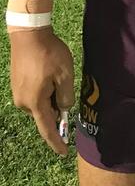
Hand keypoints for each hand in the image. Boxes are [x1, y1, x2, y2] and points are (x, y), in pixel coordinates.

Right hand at [10, 28, 73, 154]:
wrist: (28, 34)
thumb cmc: (49, 53)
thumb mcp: (65, 74)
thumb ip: (66, 96)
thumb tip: (64, 109)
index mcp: (35, 102)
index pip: (47, 128)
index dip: (56, 141)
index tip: (64, 151)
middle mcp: (23, 102)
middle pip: (45, 113)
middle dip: (57, 106)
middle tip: (64, 85)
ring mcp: (17, 93)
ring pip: (39, 103)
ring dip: (50, 96)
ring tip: (56, 74)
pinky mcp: (16, 85)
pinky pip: (33, 95)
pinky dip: (44, 90)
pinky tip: (48, 73)